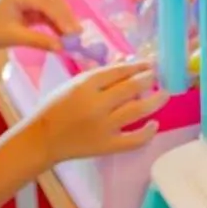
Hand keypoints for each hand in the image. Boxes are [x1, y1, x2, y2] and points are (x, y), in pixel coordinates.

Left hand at [0, 0, 79, 51]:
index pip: (47, 3)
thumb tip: (62, 48)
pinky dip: (56, 21)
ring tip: (73, 36)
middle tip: (78, 36)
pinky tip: (63, 33)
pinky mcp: (29, 1)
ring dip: (63, 19)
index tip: (74, 35)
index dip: (63, 19)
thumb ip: (39, 41)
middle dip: (67, 17)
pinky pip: (47, 9)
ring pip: (53, 3)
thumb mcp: (14, 37)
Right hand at [28, 60, 167, 162]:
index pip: (119, 71)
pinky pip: (134, 140)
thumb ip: (100, 74)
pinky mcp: (107, 146)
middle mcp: (97, 104)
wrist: (42, 139)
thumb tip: (128, 61)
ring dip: (155, 100)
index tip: (150, 63)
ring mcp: (104, 127)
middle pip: (132, 87)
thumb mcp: (73, 84)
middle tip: (157, 76)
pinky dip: (148, 132)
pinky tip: (155, 124)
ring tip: (164, 94)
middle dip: (149, 79)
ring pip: (138, 110)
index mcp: (85, 85)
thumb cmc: (56, 107)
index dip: (138, 65)